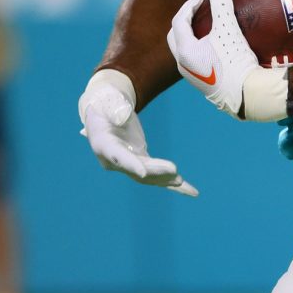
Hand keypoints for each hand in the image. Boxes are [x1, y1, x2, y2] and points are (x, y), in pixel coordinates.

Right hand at [78, 70, 196, 195]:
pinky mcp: (140, 163)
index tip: (143, 173)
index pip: (118, 156)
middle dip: (156, 171)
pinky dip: (172, 183)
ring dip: (165, 180)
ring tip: (183, 185)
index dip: (130, 164)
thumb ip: (115, 107)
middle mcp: (112, 160)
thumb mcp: (108, 101)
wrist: (106, 111)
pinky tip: (190, 191)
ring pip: (148, 176)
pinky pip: (156, 176)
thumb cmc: (106, 102)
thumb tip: (124, 114)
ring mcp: (127, 164)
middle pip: (137, 168)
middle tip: (175, 171)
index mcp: (102, 143)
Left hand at [167, 0, 260, 117]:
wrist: (246, 95)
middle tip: (199, 8)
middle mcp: (182, 64)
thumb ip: (222, 6)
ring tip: (206, 23)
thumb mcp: (229, 30)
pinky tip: (214, 42)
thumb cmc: (236, 62)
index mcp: (184, 50)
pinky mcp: (201, 82)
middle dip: (185, 18)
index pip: (179, 20)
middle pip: (176, 35)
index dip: (190, 4)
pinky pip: (192, 58)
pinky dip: (198, 45)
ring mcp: (190, 75)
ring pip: (183, 48)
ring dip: (191, 33)